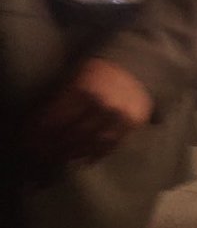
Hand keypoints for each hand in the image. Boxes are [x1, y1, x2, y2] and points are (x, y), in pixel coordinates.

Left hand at [24, 58, 153, 166]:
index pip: (56, 119)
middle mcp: (101, 106)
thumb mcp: (75, 77)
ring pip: (91, 143)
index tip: (30, 140)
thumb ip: (60, 99)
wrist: (135, 67)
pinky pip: (111, 144)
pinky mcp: (132, 124)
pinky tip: (84, 160)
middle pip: (72, 134)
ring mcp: (119, 117)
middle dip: (54, 146)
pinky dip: (96, 154)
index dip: (41, 132)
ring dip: (73, 153)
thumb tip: (38, 123)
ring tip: (61, 158)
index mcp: (83, 91)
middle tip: (42, 154)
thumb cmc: (97, 73)